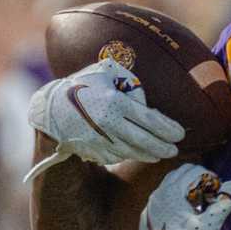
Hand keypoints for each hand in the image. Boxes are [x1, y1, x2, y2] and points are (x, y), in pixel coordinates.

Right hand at [28, 58, 185, 169]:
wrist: (50, 109)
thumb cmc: (82, 86)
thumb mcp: (104, 74)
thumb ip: (127, 81)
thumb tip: (147, 96)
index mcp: (115, 103)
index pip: (150, 120)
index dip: (168, 129)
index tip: (180, 134)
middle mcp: (110, 124)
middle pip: (145, 142)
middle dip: (164, 148)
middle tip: (174, 149)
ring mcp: (101, 141)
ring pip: (133, 152)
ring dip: (149, 154)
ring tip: (159, 153)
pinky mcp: (94, 152)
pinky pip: (117, 156)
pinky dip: (128, 154)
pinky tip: (136, 152)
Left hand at [134, 165, 230, 229]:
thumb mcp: (210, 226)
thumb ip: (224, 203)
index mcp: (171, 192)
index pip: (194, 170)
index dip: (210, 179)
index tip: (217, 195)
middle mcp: (157, 194)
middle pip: (181, 174)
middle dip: (199, 181)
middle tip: (210, 199)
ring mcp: (151, 206)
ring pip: (171, 186)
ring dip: (188, 191)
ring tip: (199, 209)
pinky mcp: (148, 218)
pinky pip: (164, 199)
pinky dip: (177, 201)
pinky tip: (185, 219)